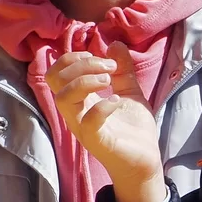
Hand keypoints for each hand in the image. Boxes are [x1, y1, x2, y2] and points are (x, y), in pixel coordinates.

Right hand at [48, 46, 166, 201]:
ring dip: (86, 81)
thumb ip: (122, 69)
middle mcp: (75, 112)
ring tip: (108, 80)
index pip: (56, 72)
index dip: (72, 58)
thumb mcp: (129, 90)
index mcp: (79, 99)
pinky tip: (117, 101)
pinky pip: (88, 121)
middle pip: (55, 80)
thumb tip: (114, 43)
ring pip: (64, 98)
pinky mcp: (96, 140)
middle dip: (80, 65)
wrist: (146, 158)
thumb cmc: (133, 127)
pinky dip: (102, 106)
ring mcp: (82, 126)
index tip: (100, 58)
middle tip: (108, 67)